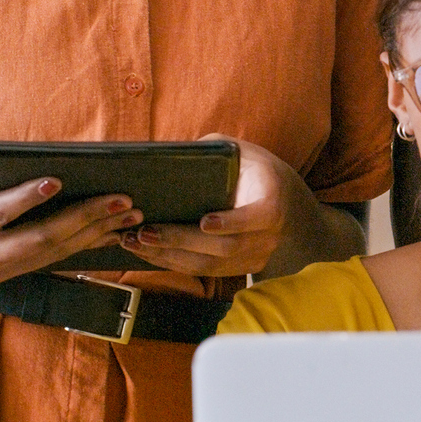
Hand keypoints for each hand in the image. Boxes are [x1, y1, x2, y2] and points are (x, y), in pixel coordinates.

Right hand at [0, 157, 139, 297]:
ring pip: (51, 255)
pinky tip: (110, 233)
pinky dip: (82, 246)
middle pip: (39, 241)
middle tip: (121, 200)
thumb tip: (10, 153)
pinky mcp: (4, 278)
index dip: (26, 198)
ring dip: (94, 235)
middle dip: (83, 220)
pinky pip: (49, 262)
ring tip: (129, 216)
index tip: (56, 179)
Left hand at [119, 136, 304, 276]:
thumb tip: (174, 154)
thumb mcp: (240, 151)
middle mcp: (269, 235)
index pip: (258, 216)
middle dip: (182, 241)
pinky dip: (176, 264)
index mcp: (273, 200)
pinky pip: (207, 272)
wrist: (284, 199)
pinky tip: (150, 254)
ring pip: (212, 266)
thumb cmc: (254, 169)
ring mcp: (257, 256)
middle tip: (146, 232)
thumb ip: (213, 149)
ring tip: (137, 244)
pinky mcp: (243, 268)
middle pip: (226, 247)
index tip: (205, 222)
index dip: (232, 222)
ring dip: (171, 257)